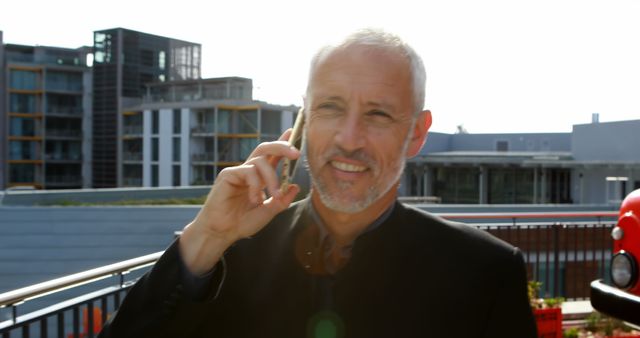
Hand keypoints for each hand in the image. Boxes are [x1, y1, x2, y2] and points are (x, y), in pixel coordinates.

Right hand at [179, 130, 300, 274]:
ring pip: (260, 161)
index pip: (272, 156)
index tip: (291, 131)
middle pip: (265, 148)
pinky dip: (256, 185)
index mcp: (259, 177)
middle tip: (296, 154)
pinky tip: (254, 199)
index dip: (282, 143)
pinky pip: (248, 171)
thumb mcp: (268, 212)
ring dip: (272, 178)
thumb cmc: (242, 222)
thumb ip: (281, 200)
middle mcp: (249, 171)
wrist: (222, 232)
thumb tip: (295, 186)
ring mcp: (238, 171)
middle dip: (282, 146)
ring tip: (273, 196)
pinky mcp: (228, 175)